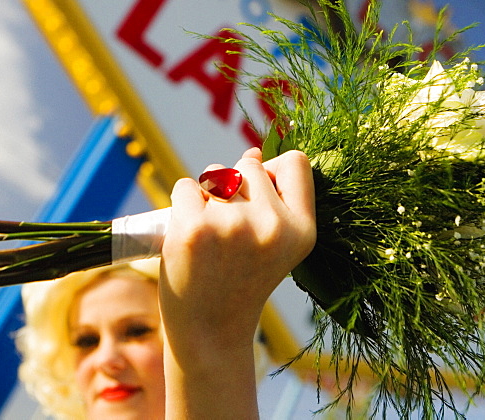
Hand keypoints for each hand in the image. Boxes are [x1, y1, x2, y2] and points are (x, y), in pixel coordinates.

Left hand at [160, 148, 314, 418]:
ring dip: (208, 194)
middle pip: (249, 165)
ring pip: (216, 173)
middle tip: (229, 228)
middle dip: (236, 186)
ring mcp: (230, 226)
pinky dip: (182, 203)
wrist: (210, 332)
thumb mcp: (277, 246)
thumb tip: (252, 152)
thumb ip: (274, 200)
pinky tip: (190, 235)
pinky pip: (184, 186)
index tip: (261, 195)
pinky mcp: (192, 229)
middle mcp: (270, 226)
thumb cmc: (241, 282)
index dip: (274, 171)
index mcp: (301, 231)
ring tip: (211, 234)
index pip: (296, 163)